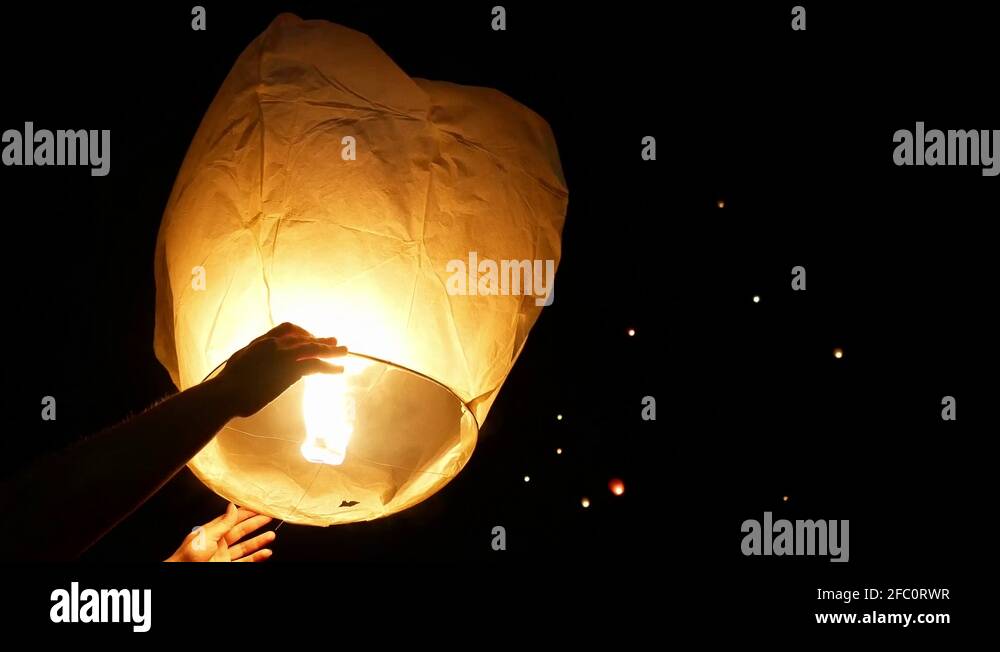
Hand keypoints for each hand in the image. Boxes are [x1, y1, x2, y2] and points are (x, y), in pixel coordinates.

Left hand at [165, 503, 275, 561]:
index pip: (232, 518)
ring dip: (259, 541)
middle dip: (256, 523)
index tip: (258, 506)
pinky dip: (257, 557)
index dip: (246, 512)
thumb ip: (223, 522)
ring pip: (246, 546)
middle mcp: (219, 543)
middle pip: (241, 531)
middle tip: (269, 517)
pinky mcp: (228, 566)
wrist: (182, 573)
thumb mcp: (207, 535)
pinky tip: (265, 553)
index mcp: (212, 532)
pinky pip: (246, 561)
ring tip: (271, 535)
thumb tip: (232, 507)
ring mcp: (223, 556)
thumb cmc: (187, 557)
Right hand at [214, 322, 346, 416]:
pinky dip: (330, 367)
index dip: (302, 332)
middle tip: (334, 341)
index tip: (311, 337)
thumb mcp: (239, 363)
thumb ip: (253, 357)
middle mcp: (275, 344)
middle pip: (304, 337)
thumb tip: (260, 363)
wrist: (225, 393)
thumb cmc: (226, 385)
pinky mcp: (291, 370)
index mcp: (262, 341)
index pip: (286, 329)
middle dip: (320, 339)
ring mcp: (284, 355)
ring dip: (331, 350)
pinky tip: (339, 370)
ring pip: (314, 348)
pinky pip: (316, 365)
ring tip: (345, 353)